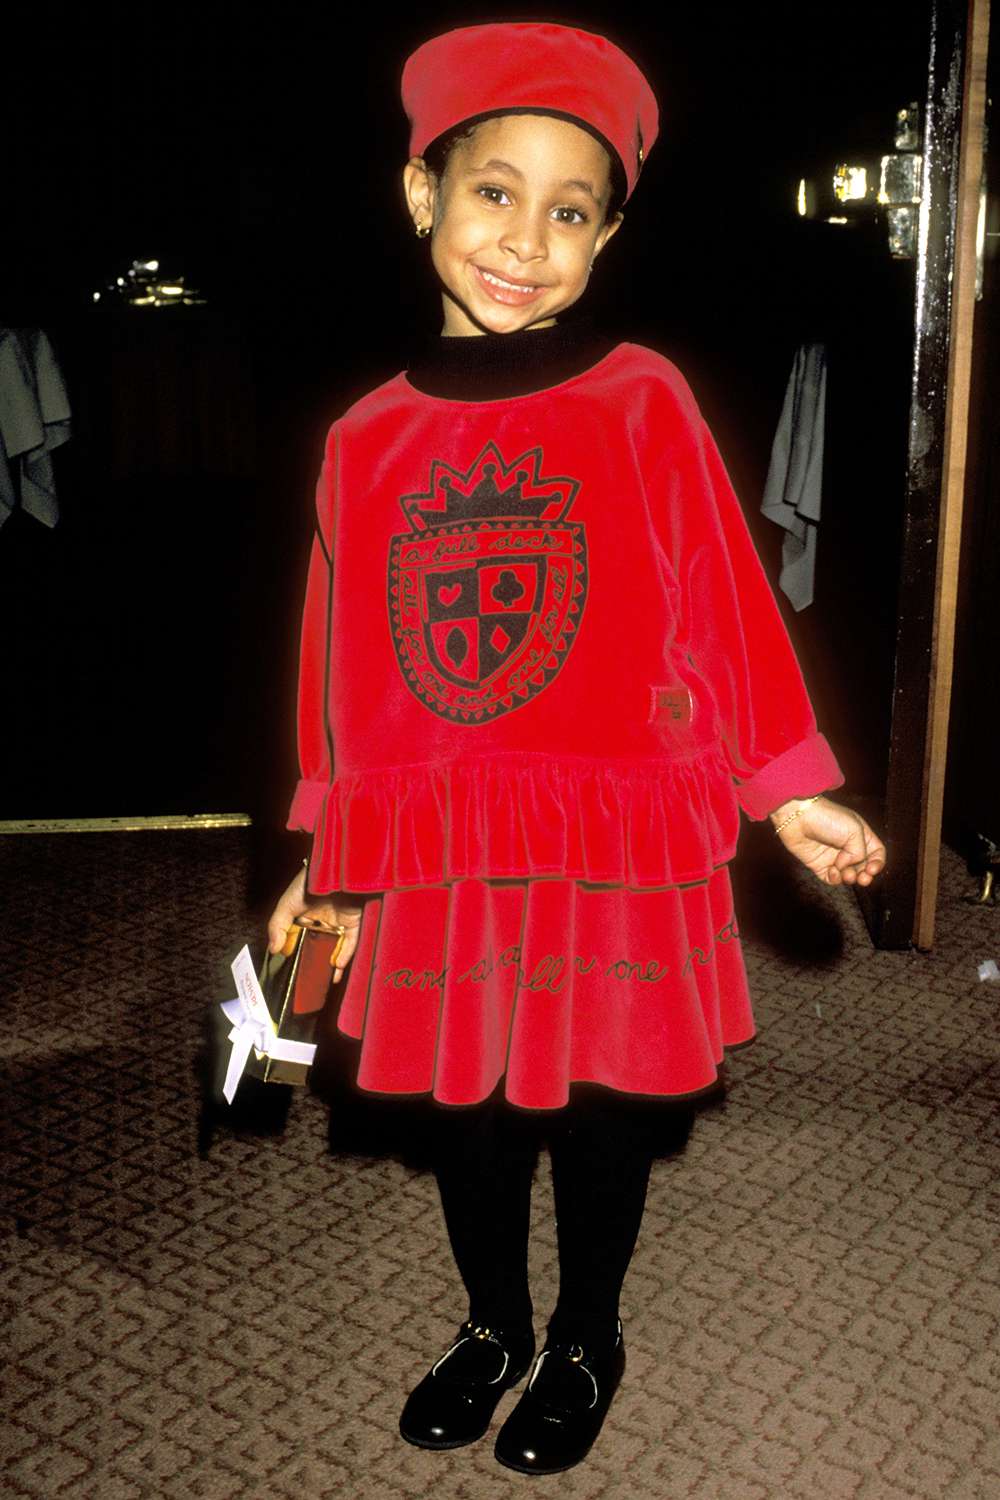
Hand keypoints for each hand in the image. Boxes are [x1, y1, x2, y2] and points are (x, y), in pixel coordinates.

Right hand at [267, 864, 363, 982]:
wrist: (337, 867)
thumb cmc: (309, 881)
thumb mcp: (287, 903)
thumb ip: (277, 925)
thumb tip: (272, 950)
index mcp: (304, 917)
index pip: (296, 940)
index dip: (291, 953)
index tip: (285, 968)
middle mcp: (322, 922)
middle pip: (316, 947)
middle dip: (311, 962)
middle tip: (304, 981)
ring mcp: (339, 924)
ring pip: (334, 949)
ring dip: (329, 965)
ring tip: (322, 982)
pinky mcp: (354, 923)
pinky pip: (351, 944)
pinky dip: (344, 956)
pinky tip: (337, 968)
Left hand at [769, 797, 885, 886]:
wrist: (798, 817)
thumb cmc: (828, 818)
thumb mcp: (854, 830)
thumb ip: (860, 852)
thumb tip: (849, 866)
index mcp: (861, 835)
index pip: (877, 854)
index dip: (878, 863)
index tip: (872, 868)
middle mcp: (848, 847)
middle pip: (864, 867)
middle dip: (866, 876)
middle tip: (863, 879)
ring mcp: (834, 857)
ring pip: (849, 876)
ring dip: (850, 878)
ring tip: (846, 873)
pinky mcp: (819, 865)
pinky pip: (832, 879)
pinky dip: (835, 879)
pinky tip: (832, 870)